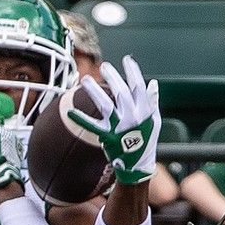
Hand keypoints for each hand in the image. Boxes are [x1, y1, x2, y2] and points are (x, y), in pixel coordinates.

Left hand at [67, 55, 160, 184]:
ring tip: (85, 80)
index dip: (133, 71)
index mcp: (145, 111)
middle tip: (104, 66)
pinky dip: (81, 119)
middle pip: (121, 92)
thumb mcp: (154, 120)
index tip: (127, 59)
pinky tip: (70, 111)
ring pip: (106, 105)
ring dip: (95, 91)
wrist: (138, 165)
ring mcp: (119, 127)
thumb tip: (153, 83)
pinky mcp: (107, 137)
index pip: (138, 86)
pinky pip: (92, 126)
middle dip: (113, 77)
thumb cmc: (146, 141)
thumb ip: (153, 101)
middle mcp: (132, 117)